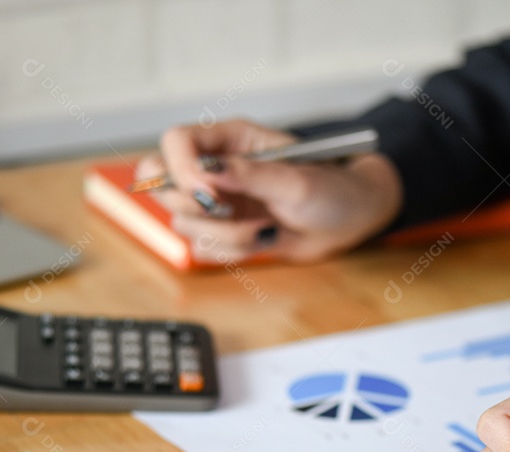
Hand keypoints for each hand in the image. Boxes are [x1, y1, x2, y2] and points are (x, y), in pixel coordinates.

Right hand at [136, 119, 402, 263]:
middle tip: (230, 213)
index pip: (175, 141)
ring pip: (183, 223)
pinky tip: (263, 241)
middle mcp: (215, 169)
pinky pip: (204, 250)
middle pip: (161, 183)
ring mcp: (217, 202)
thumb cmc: (330, 189)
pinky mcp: (224, 232)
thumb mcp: (296, 180)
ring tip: (267, 230)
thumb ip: (250, 175)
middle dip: (193, 208)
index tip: (208, 195)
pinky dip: (232, 252)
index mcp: (230, 141)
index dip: (180, 169)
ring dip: (225, 236)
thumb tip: (207, 172)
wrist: (348, 221)